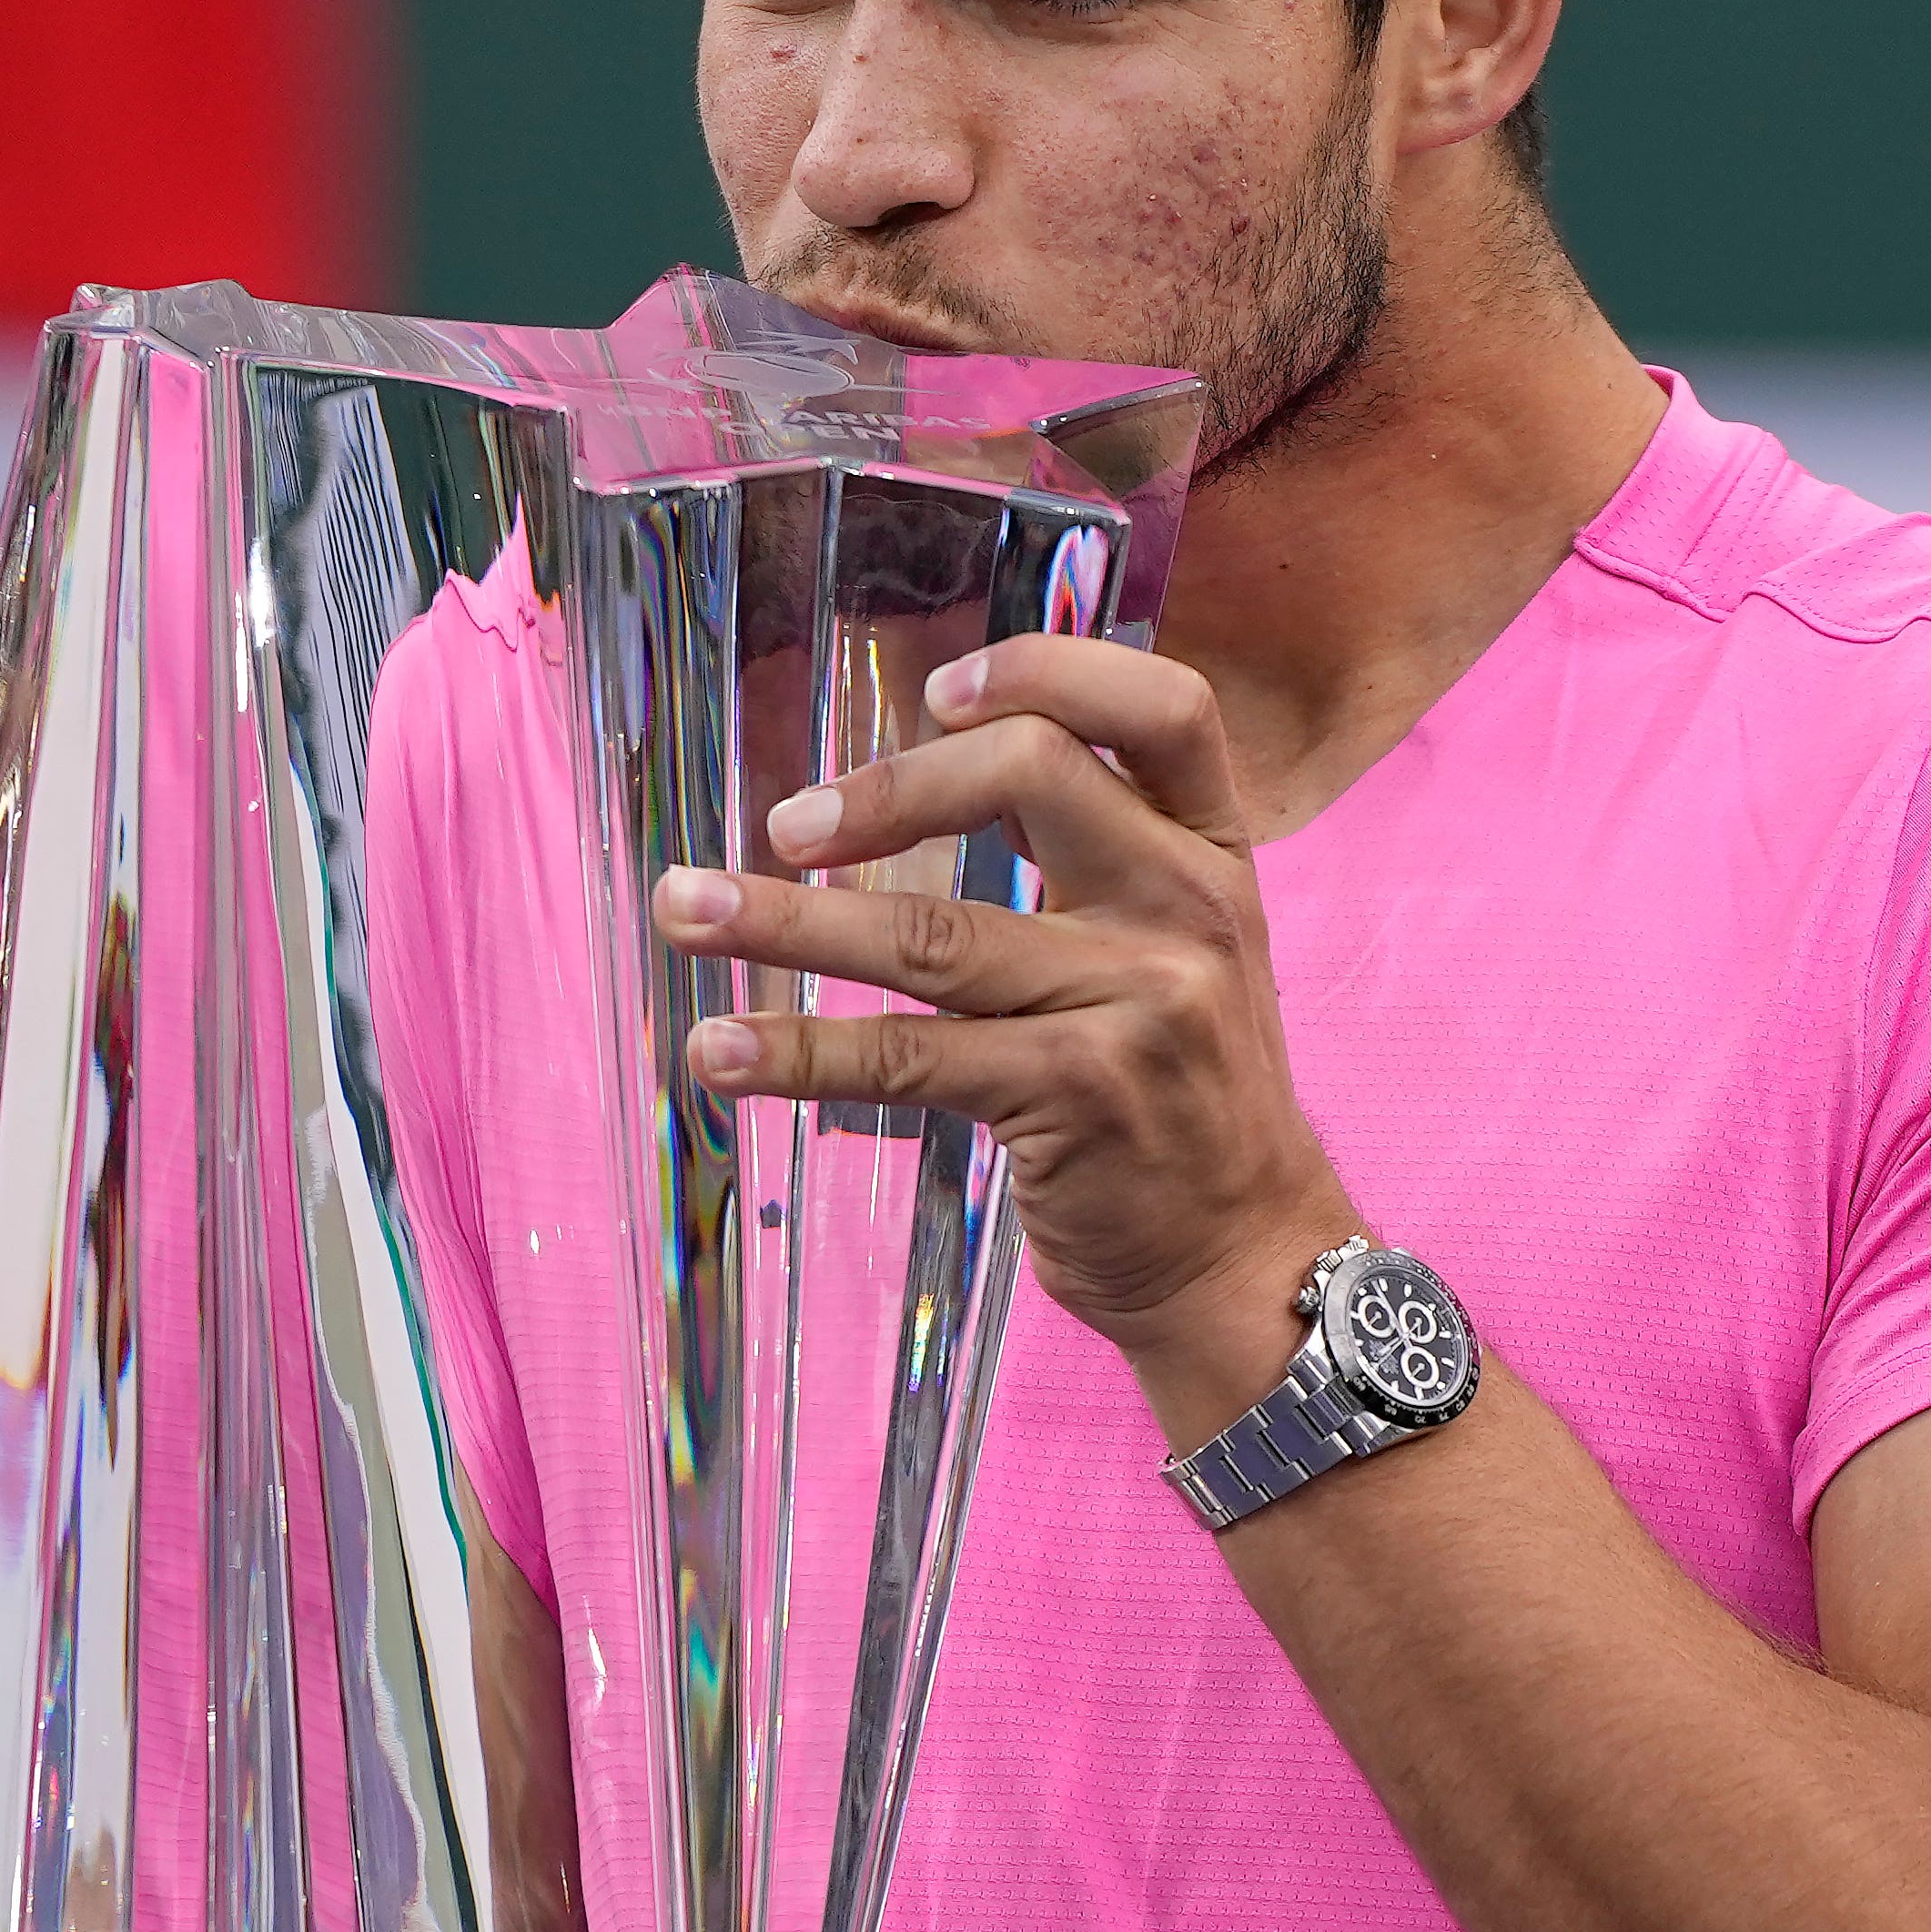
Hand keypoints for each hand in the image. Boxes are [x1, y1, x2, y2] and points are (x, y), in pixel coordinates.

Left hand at [655, 632, 1353, 1413]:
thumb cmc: (1186, 1094)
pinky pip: (907, 1056)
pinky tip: (719, 1051)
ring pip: (932, 931)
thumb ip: (1103, 856)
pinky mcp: (1074, 1098)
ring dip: (786, 921)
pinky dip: (796, 1052)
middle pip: (1033, 773)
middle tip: (788, 827)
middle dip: (890, 786)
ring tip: (683, 910)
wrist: (1247, 1261)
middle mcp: (1189, 910)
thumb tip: (936, 767)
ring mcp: (1137, 1002)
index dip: (1047, 669)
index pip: (1164, 705)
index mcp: (1215, 854)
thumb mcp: (1185, 948)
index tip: (939, 690)